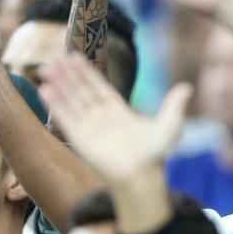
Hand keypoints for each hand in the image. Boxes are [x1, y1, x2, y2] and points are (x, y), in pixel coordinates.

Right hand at [39, 55, 190, 179]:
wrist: (141, 176)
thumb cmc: (155, 154)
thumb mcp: (169, 126)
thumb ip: (174, 106)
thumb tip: (187, 87)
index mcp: (118, 111)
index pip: (99, 87)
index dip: (86, 73)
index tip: (75, 57)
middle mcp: (101, 118)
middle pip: (81, 91)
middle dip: (68, 75)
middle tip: (55, 58)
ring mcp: (89, 127)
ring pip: (71, 102)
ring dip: (59, 85)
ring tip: (46, 68)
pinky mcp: (80, 139)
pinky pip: (65, 118)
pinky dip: (55, 105)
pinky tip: (45, 90)